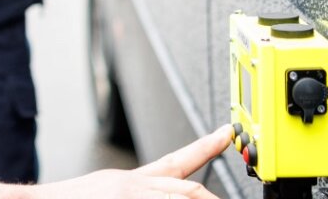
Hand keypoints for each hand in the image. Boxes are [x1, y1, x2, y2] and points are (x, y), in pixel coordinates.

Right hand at [0, 126, 230, 197]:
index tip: (225, 135)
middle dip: (211, 195)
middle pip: (188, 185)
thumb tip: (159, 192)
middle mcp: (132, 186)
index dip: (205, 147)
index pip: (176, 161)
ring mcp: (129, 196)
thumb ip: (130, 191)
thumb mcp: (102, 193)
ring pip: (182, 194)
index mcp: (127, 182)